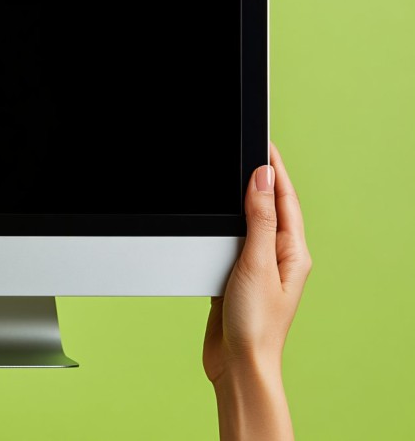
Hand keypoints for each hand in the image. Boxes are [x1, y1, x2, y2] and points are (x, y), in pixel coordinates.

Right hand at [203, 142, 310, 439]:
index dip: (274, 168)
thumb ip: (260, 219)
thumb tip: (263, 177)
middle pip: (269, 207)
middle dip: (259, 178)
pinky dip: (223, 225)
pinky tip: (214, 219)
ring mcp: (256, 268)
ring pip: (248, 223)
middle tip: (246, 150)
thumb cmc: (255, 325)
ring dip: (239, 201)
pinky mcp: (234, 278)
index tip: (263, 142)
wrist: (238, 365)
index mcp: (292, 252)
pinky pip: (232, 242)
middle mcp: (277, 257)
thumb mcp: (257, 263)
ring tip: (230, 175)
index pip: (285, 198)